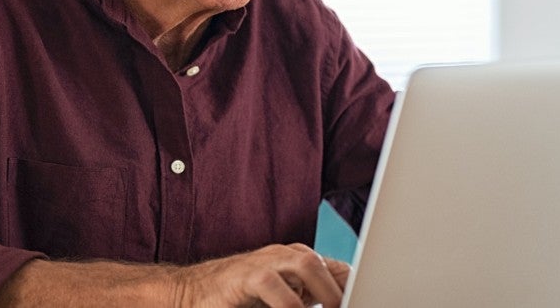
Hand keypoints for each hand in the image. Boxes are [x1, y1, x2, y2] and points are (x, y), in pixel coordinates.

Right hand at [172, 244, 349, 307]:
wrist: (193, 295)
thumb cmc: (241, 299)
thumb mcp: (284, 298)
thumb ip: (311, 297)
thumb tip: (342, 302)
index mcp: (297, 263)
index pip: (337, 271)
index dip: (353, 288)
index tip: (367, 302)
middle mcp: (281, 257)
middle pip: (323, 262)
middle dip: (339, 289)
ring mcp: (262, 263)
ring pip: (303, 262)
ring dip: (322, 291)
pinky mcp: (242, 276)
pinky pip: (270, 283)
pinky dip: (288, 303)